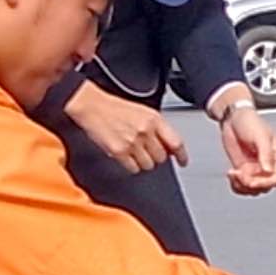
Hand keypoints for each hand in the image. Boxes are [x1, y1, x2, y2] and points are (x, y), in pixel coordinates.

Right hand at [66, 82, 186, 173]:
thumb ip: (158, 128)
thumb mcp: (144, 113)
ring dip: (143, 162)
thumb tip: (169, 145)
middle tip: (147, 151)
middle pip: (162, 157)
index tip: (183, 161)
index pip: (176, 142)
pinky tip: (126, 156)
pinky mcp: (119, 151)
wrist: (92, 106)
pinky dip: (131, 165)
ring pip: (148, 165)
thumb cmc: (116, 108)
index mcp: (155, 119)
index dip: (182, 155)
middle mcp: (146, 131)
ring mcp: (133, 142)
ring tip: (134, 151)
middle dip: (156, 156)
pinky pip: (133, 168)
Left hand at [221, 104, 275, 195]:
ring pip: (254, 189)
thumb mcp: (260, 136)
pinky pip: (243, 186)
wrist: (233, 118)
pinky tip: (230, 175)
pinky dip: (236, 186)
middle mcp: (268, 165)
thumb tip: (268, 171)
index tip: (252, 181)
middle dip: (251, 184)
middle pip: (265, 186)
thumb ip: (266, 153)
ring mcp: (256, 169)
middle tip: (239, 173)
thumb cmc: (250, 122)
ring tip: (233, 174)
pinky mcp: (244, 170)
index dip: (266, 183)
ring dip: (242, 186)